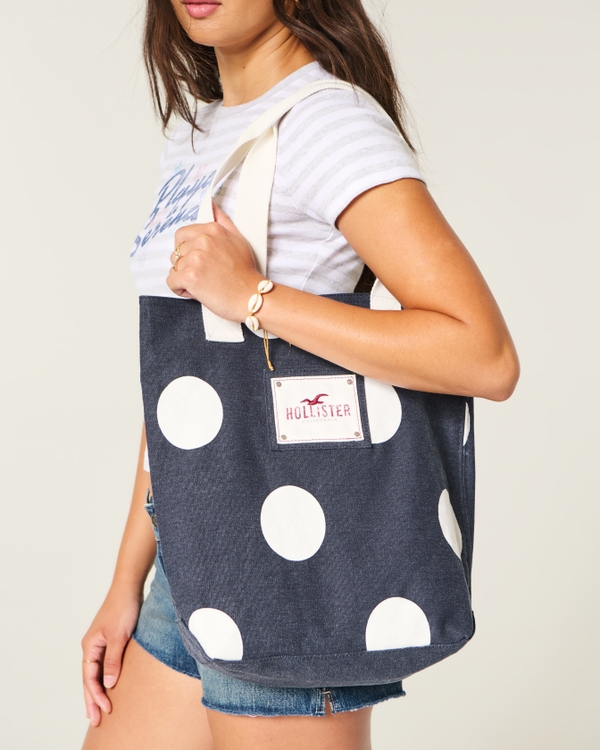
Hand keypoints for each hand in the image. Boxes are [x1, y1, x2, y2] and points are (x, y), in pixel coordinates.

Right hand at [81, 585, 142, 726]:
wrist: (129, 588)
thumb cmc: (123, 608)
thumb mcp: (119, 636)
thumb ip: (113, 660)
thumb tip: (109, 683)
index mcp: (90, 646)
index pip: (89, 677)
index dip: (96, 695)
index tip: (104, 710)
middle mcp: (92, 646)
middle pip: (89, 679)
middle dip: (92, 700)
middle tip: (96, 721)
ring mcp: (101, 644)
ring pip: (96, 673)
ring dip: (97, 691)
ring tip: (99, 710)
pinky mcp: (111, 641)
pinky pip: (104, 665)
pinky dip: (105, 678)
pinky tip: (109, 687)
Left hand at [167, 202, 263, 320]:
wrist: (251, 296)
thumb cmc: (246, 273)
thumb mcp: (238, 240)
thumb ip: (223, 222)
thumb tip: (213, 205)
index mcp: (212, 230)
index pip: (182, 235)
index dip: (188, 251)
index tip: (201, 261)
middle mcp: (202, 240)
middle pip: (177, 253)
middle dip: (186, 265)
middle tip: (206, 275)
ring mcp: (195, 258)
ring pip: (174, 268)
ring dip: (185, 278)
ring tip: (205, 284)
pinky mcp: (190, 276)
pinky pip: (171, 281)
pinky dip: (181, 289)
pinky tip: (197, 292)